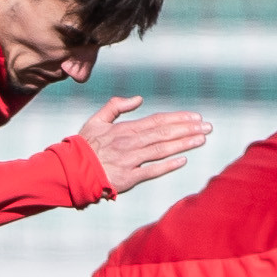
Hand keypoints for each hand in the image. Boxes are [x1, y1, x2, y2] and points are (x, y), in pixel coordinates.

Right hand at [78, 96, 210, 197]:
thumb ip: (115, 106)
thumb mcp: (95, 121)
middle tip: (208, 127)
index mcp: (124, 129)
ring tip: (201, 139)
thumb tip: (138, 99)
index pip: (157, 121)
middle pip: (164, 134)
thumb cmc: (83, 146)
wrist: (69, 170)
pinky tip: (183, 160)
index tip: (196, 117)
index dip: (178, 118)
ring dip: (183, 144)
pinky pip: (151, 171)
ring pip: (162, 150)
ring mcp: (130, 161)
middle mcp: (130, 143)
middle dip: (188, 129)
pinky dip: (167, 165)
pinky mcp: (128, 178)